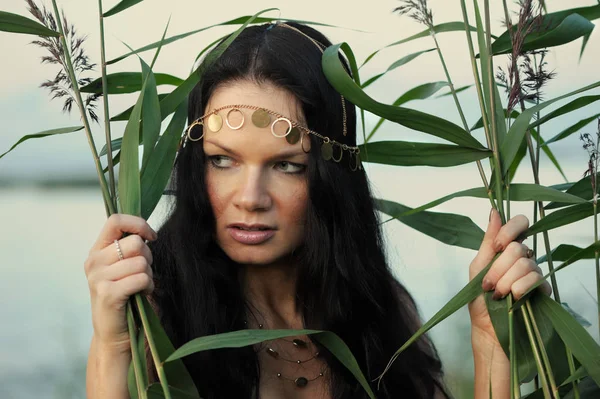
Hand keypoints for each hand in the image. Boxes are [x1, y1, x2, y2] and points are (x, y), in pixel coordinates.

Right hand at [84, 214, 156, 351]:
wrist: (114, 334)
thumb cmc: (125, 296)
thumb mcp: (123, 267)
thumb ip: (129, 248)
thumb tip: (147, 233)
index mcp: (97, 250)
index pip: (115, 220)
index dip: (138, 224)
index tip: (151, 237)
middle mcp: (94, 261)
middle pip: (135, 243)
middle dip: (148, 257)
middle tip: (142, 272)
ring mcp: (98, 278)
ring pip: (141, 262)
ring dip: (148, 275)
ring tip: (139, 286)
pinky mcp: (108, 293)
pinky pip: (141, 278)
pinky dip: (147, 286)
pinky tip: (140, 294)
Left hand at [468, 208, 551, 346]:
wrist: (487, 329)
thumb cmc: (479, 300)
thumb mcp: (477, 267)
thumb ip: (487, 241)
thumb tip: (494, 211)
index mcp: (506, 250)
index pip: (519, 224)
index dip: (509, 231)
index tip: (496, 247)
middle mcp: (523, 258)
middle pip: (518, 248)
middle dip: (498, 268)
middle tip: (488, 284)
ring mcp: (534, 274)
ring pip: (526, 264)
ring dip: (505, 281)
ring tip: (497, 295)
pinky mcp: (543, 290)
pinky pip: (535, 279)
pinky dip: (519, 289)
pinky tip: (511, 299)